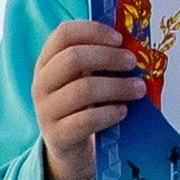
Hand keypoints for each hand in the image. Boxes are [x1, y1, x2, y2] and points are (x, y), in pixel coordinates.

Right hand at [32, 18, 145, 179]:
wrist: (69, 148)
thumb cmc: (82, 106)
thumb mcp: (86, 78)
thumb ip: (100, 59)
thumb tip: (134, 41)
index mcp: (47, 62)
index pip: (63, 34)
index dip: (93, 31)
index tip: (120, 39)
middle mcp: (41, 84)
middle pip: (72, 58)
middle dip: (108, 57)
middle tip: (133, 62)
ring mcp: (46, 111)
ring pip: (82, 90)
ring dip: (117, 86)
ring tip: (138, 89)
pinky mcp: (58, 136)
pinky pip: (86, 120)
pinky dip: (109, 113)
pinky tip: (123, 111)